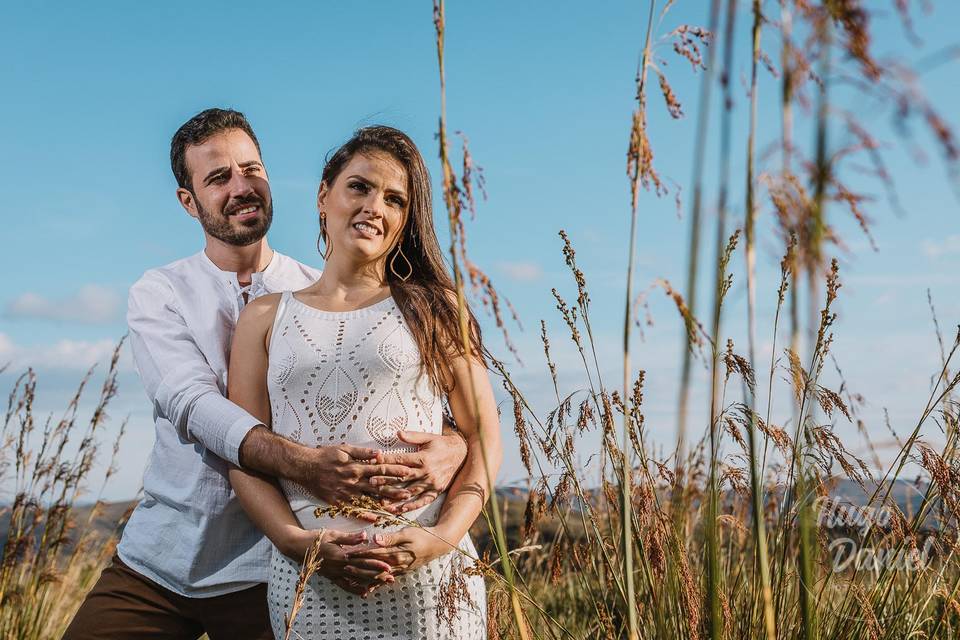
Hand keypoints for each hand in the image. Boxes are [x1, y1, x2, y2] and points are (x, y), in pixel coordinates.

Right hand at [278, 527, 394, 595]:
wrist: (298, 547)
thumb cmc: (316, 538)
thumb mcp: (333, 534)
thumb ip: (350, 537)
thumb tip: (366, 535)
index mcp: (342, 555)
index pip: (363, 560)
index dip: (376, 563)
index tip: (388, 566)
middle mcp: (340, 566)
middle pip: (362, 572)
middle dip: (378, 576)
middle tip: (391, 579)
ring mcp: (335, 573)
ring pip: (356, 580)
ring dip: (370, 582)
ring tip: (383, 585)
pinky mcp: (331, 577)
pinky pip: (344, 585)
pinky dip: (354, 589)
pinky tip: (364, 593)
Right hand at [293, 444, 416, 519]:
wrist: (305, 467)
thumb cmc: (325, 455)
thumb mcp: (344, 449)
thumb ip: (362, 452)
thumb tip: (379, 453)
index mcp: (356, 467)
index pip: (380, 469)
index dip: (395, 471)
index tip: (408, 472)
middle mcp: (353, 481)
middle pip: (378, 487)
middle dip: (394, 490)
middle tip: (408, 494)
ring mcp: (345, 493)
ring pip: (368, 500)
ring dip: (382, 504)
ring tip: (396, 508)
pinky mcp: (338, 501)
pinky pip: (354, 510)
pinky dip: (365, 515)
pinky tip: (375, 519)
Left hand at [345, 527, 451, 578]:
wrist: (437, 545)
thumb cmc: (423, 536)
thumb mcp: (407, 533)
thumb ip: (390, 538)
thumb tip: (374, 538)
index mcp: (396, 553)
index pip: (374, 553)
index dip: (360, 553)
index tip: (348, 552)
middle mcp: (396, 564)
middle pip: (374, 566)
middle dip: (358, 566)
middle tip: (344, 565)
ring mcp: (399, 570)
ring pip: (378, 575)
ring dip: (364, 577)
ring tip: (351, 579)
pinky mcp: (402, 572)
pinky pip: (386, 580)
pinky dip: (376, 585)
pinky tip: (367, 590)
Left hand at [372, 431, 467, 513]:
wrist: (463, 454)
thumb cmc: (442, 444)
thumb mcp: (429, 437)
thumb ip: (413, 436)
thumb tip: (398, 433)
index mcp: (423, 458)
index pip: (400, 460)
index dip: (386, 461)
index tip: (372, 462)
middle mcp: (427, 472)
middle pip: (402, 477)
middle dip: (385, 479)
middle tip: (370, 482)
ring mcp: (431, 483)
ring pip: (409, 491)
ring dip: (394, 496)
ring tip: (379, 499)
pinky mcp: (436, 491)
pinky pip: (421, 501)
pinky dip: (409, 507)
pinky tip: (397, 510)